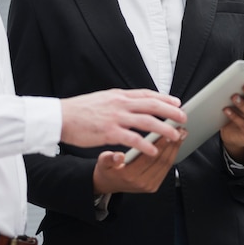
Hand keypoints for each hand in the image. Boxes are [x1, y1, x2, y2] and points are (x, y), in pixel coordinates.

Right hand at [60, 88, 186, 154]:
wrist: (60, 117)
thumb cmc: (79, 111)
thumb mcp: (102, 99)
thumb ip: (118, 101)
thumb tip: (130, 103)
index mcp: (118, 95)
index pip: (146, 94)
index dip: (164, 98)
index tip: (177, 102)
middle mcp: (119, 103)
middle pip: (152, 105)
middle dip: (170, 111)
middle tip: (183, 117)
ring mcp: (115, 117)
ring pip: (147, 121)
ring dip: (164, 128)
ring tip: (175, 135)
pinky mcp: (109, 131)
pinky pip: (133, 138)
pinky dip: (146, 145)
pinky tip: (154, 151)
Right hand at [92, 132, 186, 194]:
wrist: (108, 184)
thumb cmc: (106, 168)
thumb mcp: (102, 161)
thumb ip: (109, 158)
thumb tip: (119, 156)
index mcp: (129, 175)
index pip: (149, 157)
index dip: (160, 144)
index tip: (167, 130)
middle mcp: (141, 182)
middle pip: (162, 161)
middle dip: (172, 144)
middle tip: (179, 129)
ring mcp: (149, 185)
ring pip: (167, 165)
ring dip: (175, 149)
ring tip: (181, 134)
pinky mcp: (154, 185)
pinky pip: (166, 168)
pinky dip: (172, 154)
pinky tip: (176, 144)